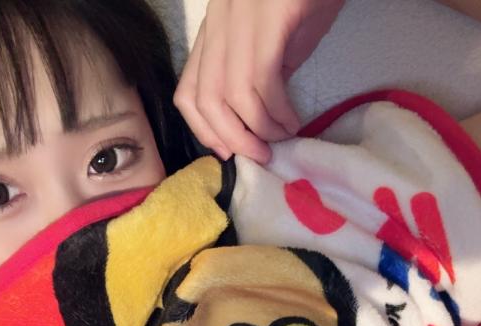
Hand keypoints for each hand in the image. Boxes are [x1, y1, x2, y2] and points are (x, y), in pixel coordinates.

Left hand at [174, 0, 344, 163]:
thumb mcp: (279, 38)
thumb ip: (263, 74)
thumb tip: (259, 116)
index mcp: (215, 30)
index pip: (187, 91)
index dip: (204, 131)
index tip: (229, 152)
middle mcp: (219, 22)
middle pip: (205, 99)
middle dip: (232, 138)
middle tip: (259, 155)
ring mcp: (241, 16)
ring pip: (232, 94)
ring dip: (258, 128)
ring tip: (281, 139)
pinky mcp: (270, 16)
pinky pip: (263, 79)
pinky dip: (277, 111)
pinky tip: (292, 120)